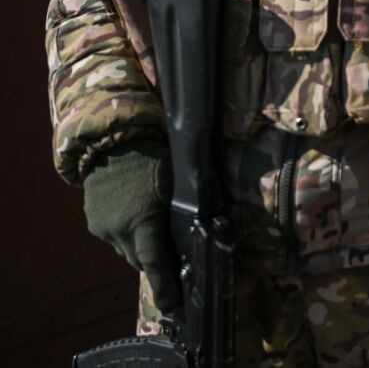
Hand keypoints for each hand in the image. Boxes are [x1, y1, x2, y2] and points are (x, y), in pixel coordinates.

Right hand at [82, 140, 181, 311]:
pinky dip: (127, 235)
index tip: (173, 305)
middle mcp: (119, 231)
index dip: (165, 287)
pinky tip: (136, 217)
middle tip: (172, 259)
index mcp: (143, 221)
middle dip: (156, 262)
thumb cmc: (153, 160)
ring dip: (140, 247)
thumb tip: (193, 240)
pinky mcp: (94, 223)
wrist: (112, 144)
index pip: (155, 263)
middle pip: (141, 261)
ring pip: (127, 251)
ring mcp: (103, 229)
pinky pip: (114, 238)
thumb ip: (180, 216)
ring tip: (153, 230)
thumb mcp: (176, 186)